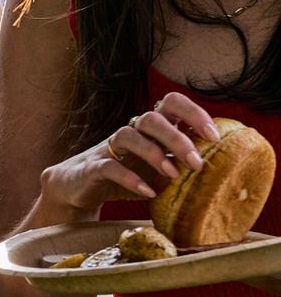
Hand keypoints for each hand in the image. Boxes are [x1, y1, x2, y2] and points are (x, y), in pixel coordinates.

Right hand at [38, 92, 215, 215]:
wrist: (76, 188)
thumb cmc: (123, 176)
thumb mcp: (155, 167)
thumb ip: (178, 161)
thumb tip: (221, 167)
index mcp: (147, 129)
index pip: (170, 104)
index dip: (193, 113)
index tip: (214, 135)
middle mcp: (129, 132)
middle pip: (152, 118)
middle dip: (178, 138)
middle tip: (197, 163)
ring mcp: (108, 148)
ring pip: (129, 135)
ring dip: (155, 154)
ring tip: (172, 175)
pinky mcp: (93, 168)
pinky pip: (110, 166)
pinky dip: (131, 179)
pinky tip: (148, 192)